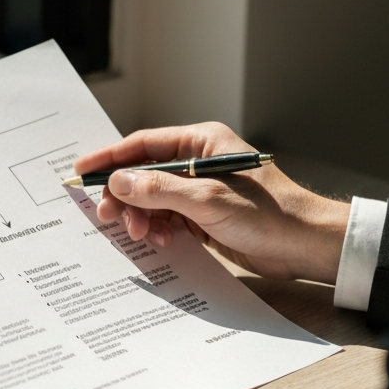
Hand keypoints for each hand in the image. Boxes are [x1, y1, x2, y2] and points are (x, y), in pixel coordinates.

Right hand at [75, 122, 349, 282]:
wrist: (306, 245)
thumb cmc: (269, 213)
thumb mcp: (207, 200)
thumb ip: (159, 189)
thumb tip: (119, 181)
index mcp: (201, 142)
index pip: (143, 144)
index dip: (110, 158)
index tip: (82, 171)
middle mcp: (197, 162)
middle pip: (143, 174)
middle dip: (124, 196)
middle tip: (108, 216)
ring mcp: (200, 190)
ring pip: (152, 200)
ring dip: (142, 217)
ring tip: (143, 234)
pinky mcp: (203, 216)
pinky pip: (167, 219)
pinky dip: (159, 229)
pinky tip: (163, 241)